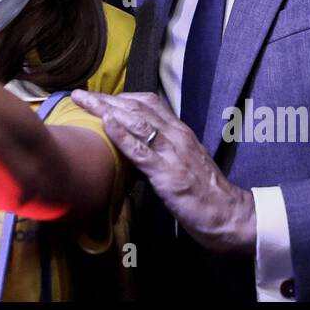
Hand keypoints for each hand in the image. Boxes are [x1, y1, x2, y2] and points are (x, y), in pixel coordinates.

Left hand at [72, 89, 255, 253]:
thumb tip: (139, 145)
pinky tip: (106, 124)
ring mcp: (173, 153)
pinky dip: (122, 135)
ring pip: (136, 123)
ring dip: (106, 110)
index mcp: (180, 132)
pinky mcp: (168, 174)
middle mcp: (177, 136)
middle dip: (106, 99)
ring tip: (83, 102)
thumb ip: (165, 149)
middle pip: (137, 108)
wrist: (229, 215)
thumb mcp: (185, 161)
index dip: (121, 97)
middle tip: (80, 94)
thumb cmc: (206, 192)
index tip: (99, 96)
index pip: (149, 103)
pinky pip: (141, 150)